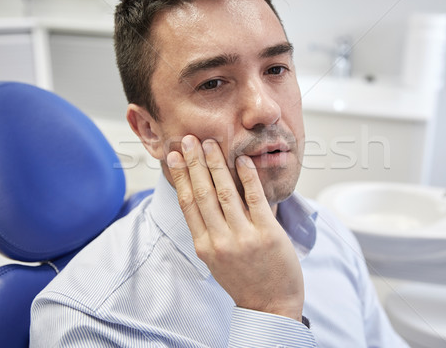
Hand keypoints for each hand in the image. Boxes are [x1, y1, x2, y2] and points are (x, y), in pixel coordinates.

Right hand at [166, 135, 303, 320]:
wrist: (271, 306)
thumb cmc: (244, 280)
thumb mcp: (216, 260)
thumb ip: (209, 231)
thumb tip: (201, 198)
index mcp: (204, 246)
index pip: (188, 204)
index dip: (180, 177)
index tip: (174, 156)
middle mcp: (220, 241)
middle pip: (203, 193)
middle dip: (194, 163)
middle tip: (188, 140)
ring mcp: (244, 237)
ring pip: (225, 193)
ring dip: (216, 164)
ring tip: (210, 144)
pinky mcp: (267, 234)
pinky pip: (255, 199)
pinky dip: (247, 177)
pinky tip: (241, 160)